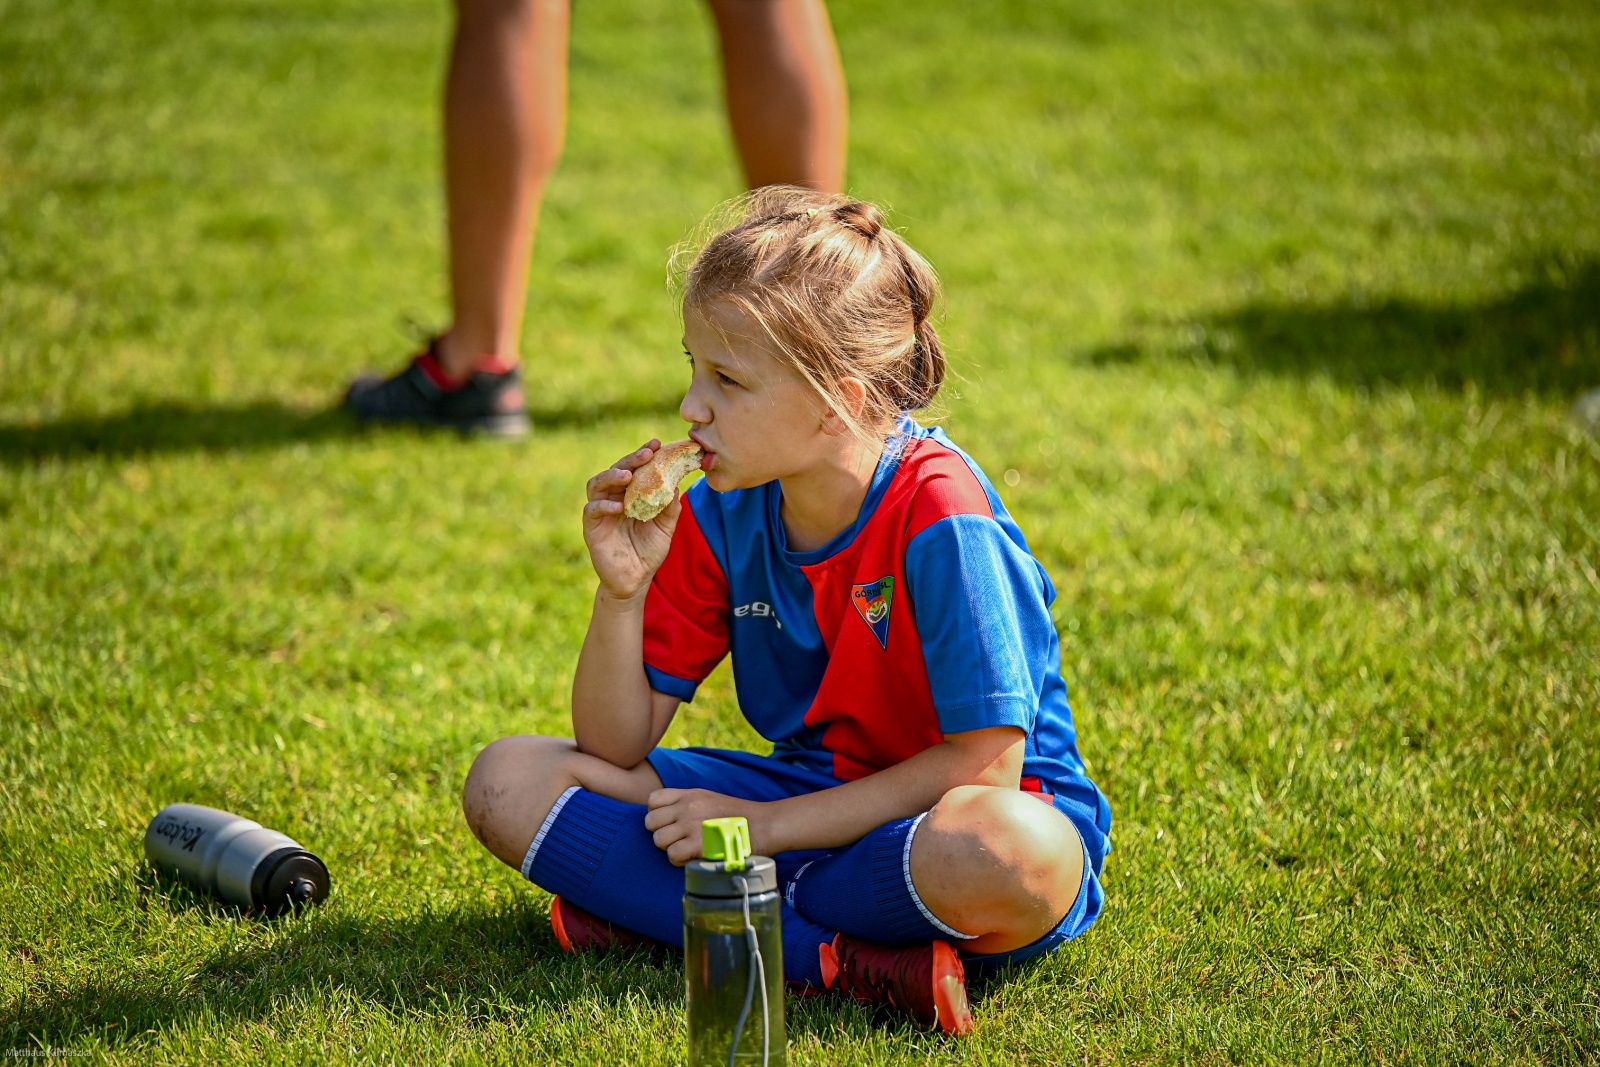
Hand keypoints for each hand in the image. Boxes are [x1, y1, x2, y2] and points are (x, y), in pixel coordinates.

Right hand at [582, 440, 683, 601]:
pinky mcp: (591, 527)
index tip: (656, 444)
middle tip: (646, 454)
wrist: (635, 580)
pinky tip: (619, 506)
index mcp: (631, 494)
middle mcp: (613, 497)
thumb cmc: (649, 551)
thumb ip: (670, 508)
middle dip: (630, 459)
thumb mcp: (665, 528)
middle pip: (616, 470)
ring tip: (627, 476)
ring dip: (611, 476)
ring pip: (597, 484)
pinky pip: (592, 510)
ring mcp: (600, 511)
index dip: (643, 454)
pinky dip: (603, 505)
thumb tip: (677, 485)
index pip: (635, 468)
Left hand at [644, 788, 772, 865]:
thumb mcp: (711, 799)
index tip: (670, 824)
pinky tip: (693, 858)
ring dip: (670, 849)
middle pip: (650, 822)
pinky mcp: (699, 844)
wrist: (766, 824)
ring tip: (687, 851)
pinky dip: (679, 861)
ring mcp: (692, 824)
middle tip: (678, 841)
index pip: (653, 800)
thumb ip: (689, 805)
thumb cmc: (740, 817)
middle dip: (661, 834)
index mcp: (690, 794)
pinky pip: (672, 854)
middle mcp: (688, 807)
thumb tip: (669, 820)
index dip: (657, 815)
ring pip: (659, 840)